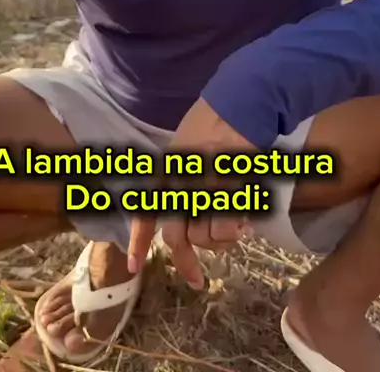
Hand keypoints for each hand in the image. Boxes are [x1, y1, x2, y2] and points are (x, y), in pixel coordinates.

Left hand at [128, 97, 256, 287]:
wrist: (239, 104)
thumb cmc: (212, 122)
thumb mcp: (181, 146)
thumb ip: (175, 178)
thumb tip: (182, 215)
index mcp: (166, 171)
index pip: (148, 211)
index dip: (139, 240)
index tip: (135, 265)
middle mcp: (181, 182)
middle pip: (178, 237)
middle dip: (188, 260)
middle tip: (197, 274)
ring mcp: (205, 188)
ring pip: (207, 237)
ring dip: (220, 241)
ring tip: (232, 230)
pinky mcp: (231, 189)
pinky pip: (230, 226)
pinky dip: (237, 231)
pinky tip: (243, 224)